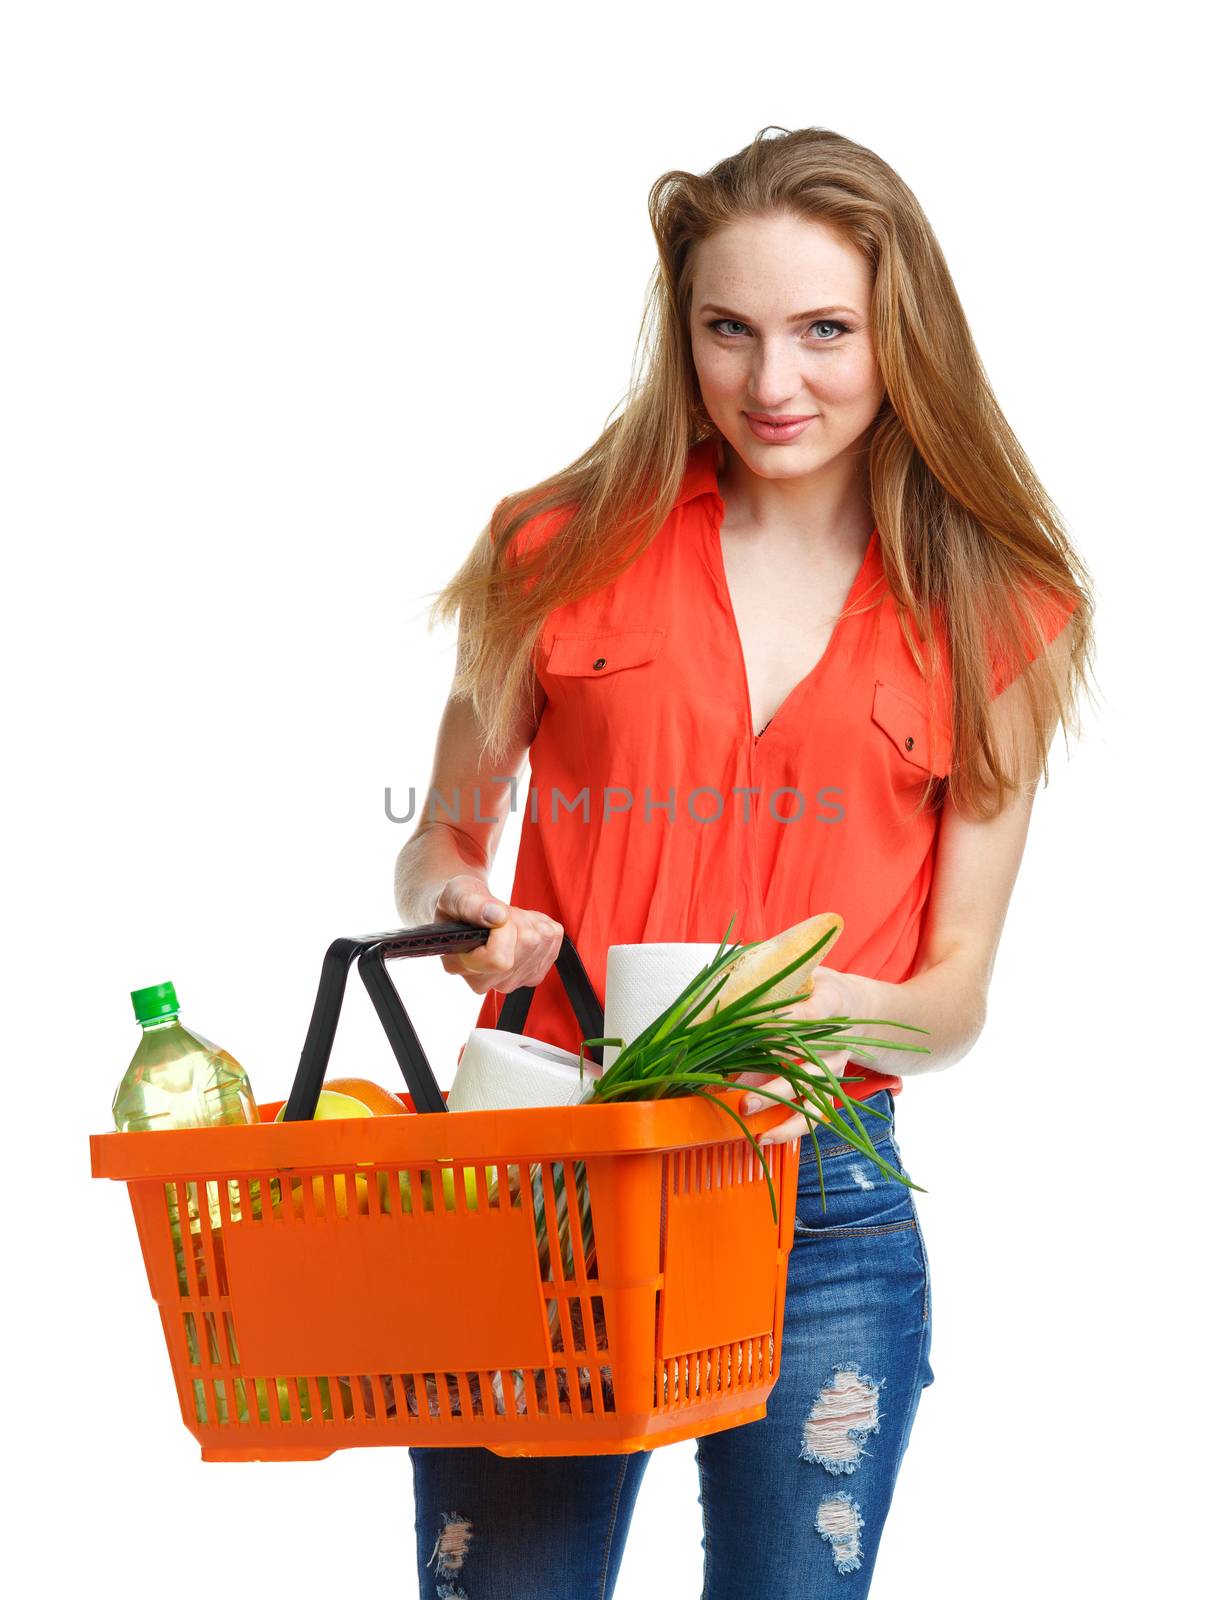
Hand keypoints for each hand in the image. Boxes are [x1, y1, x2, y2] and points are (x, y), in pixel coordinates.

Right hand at [433, 876, 563, 994]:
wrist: (468, 912)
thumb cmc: (457, 906)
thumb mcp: (457, 894)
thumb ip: (472, 905)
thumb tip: (497, 916)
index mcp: (461, 967)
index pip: (498, 960)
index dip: (503, 930)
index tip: (493, 914)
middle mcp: (486, 982)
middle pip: (525, 947)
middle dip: (516, 920)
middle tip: (499, 913)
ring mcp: (512, 981)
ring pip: (540, 943)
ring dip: (528, 921)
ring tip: (507, 919)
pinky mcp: (534, 974)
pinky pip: (553, 941)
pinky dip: (541, 925)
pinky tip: (520, 926)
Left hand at [737, 964, 862, 1144]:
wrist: (863, 1010)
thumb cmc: (823, 988)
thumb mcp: (806, 972)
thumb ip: (776, 979)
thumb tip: (729, 988)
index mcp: (831, 1003)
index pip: (806, 1014)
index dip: (778, 1025)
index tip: (748, 1032)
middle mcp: (836, 1040)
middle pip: (806, 1066)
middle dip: (772, 1083)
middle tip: (740, 1095)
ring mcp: (835, 1067)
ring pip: (813, 1097)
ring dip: (783, 1114)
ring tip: (753, 1125)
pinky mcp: (832, 1086)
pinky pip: (815, 1113)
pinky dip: (791, 1129)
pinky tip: (766, 1138)